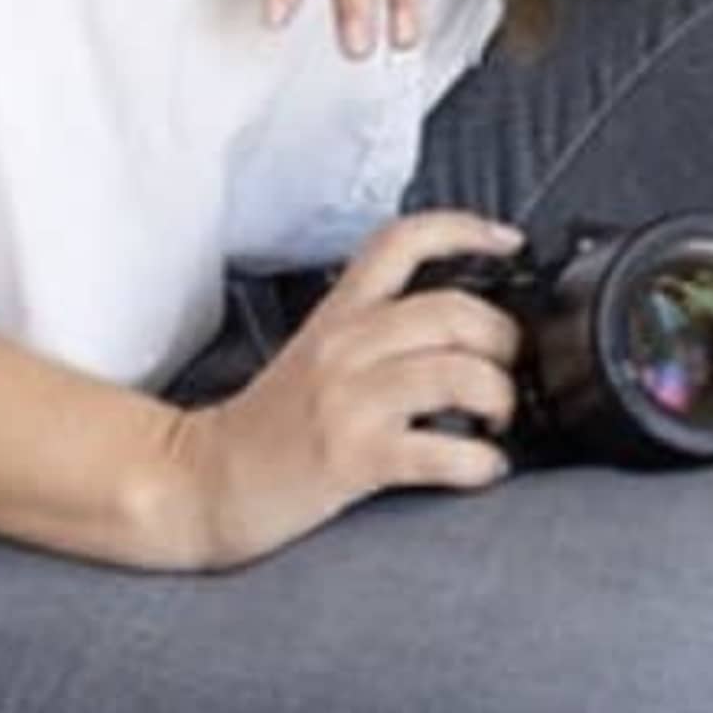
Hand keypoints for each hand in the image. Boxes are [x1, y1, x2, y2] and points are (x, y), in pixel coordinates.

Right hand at [155, 210, 527, 569]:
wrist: (200, 483)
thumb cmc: (269, 425)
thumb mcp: (317, 353)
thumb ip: (376, 329)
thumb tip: (461, 326)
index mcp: (338, 313)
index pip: (402, 241)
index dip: (464, 229)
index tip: (509, 242)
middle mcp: (345, 346)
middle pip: (453, 311)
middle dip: (505, 338)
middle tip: (512, 367)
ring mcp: (348, 400)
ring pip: (456, 372)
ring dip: (499, 395)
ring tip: (499, 417)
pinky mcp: (351, 456)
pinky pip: (438, 451)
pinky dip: (480, 461)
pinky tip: (485, 466)